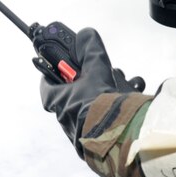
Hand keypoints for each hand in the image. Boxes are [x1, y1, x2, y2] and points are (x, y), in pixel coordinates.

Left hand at [39, 28, 142, 156]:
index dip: (51, 75)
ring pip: (89, 108)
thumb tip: (85, 34)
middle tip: (100, 74)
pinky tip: (128, 105)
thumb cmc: (100, 106)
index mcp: (60, 102)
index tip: (58, 67)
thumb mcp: (96, 70)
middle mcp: (66, 119)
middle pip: (73, 96)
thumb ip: (90, 50)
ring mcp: (80, 132)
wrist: (116, 137)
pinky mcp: (95, 142)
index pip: (46, 88)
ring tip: (123, 89)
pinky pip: (101, 123)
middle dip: (88, 83)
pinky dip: (113, 113)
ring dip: (104, 97)